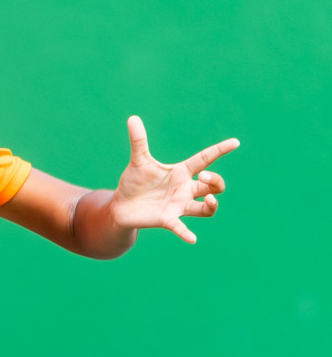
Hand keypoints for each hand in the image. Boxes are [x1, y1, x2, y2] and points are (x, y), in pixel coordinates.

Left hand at [110, 115, 239, 243]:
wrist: (121, 205)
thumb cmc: (134, 182)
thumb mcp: (138, 161)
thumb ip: (138, 141)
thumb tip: (132, 118)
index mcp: (181, 172)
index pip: (205, 159)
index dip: (219, 150)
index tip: (235, 142)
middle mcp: (185, 189)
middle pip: (212, 184)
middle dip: (215, 180)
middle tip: (205, 176)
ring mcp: (179, 205)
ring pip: (206, 208)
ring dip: (212, 204)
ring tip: (209, 199)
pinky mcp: (168, 220)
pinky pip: (181, 228)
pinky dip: (186, 233)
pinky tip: (192, 239)